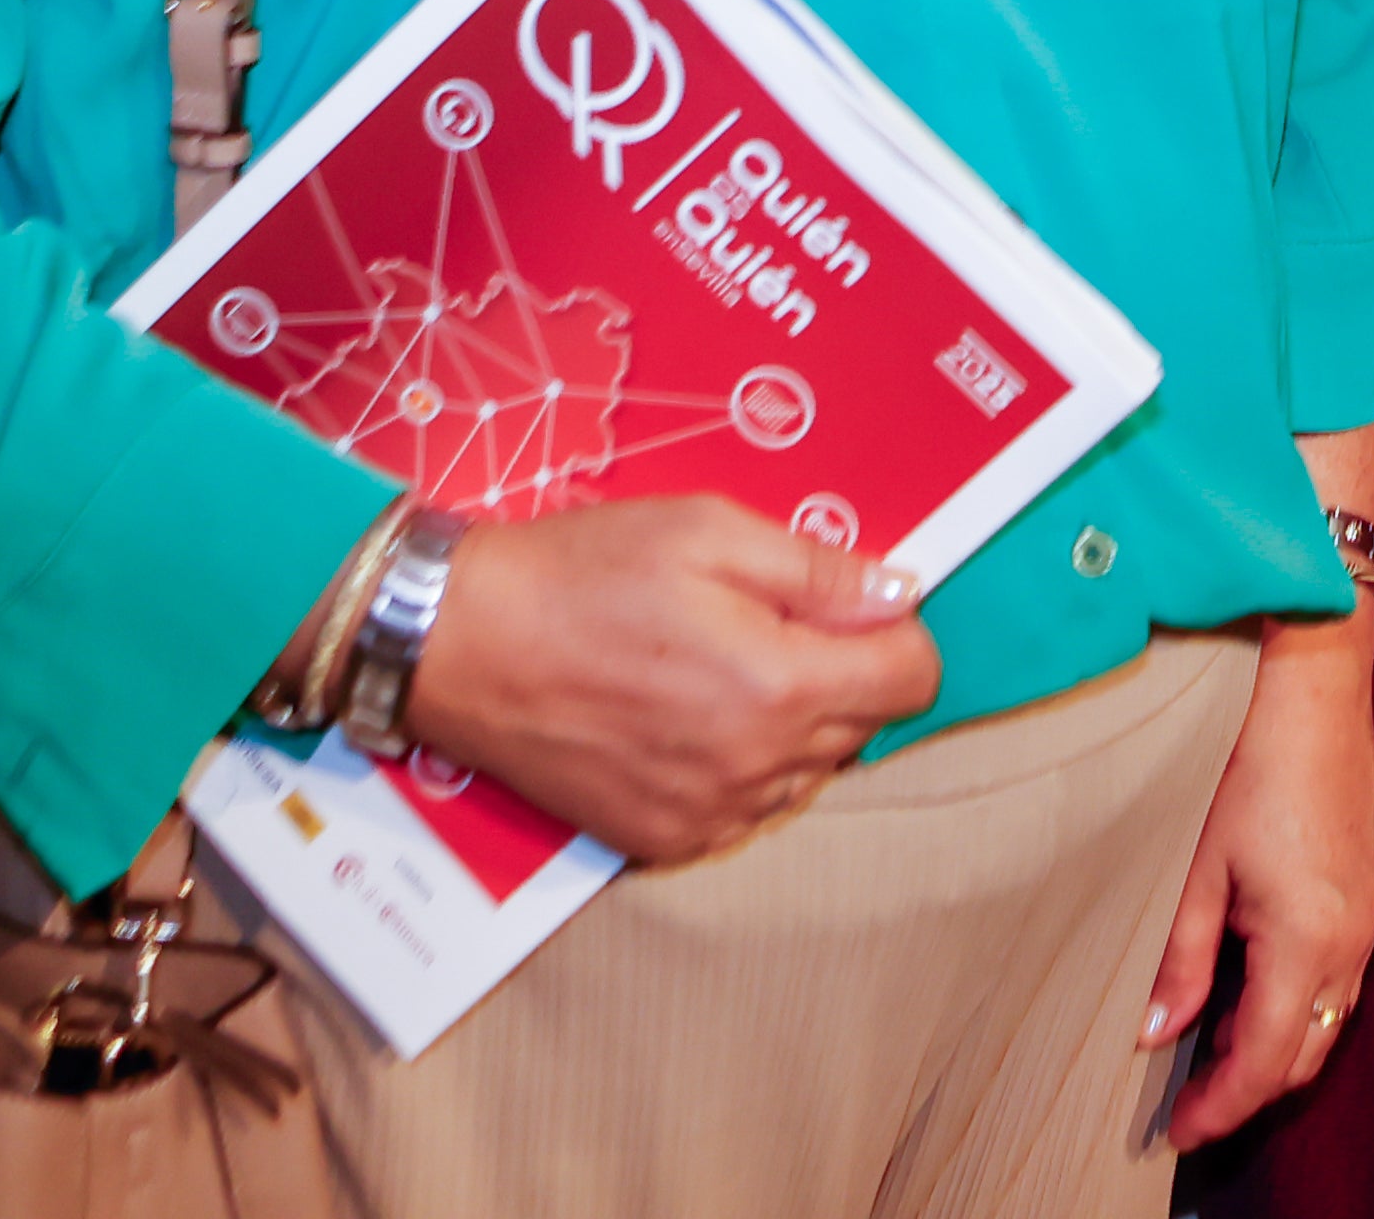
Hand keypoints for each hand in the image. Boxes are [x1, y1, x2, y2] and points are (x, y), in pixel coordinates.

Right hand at [394, 494, 935, 870]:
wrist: (462, 644)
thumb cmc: (583, 573)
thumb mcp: (709, 532)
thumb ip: (819, 570)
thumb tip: (902, 593)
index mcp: (777, 687)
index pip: (911, 680)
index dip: (896, 632)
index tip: (851, 605)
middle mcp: (754, 768)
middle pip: (864, 726)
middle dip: (841, 671)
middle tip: (768, 620)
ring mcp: (707, 815)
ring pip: (808, 772)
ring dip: (793, 723)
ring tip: (717, 665)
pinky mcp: (662, 841)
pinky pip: (746, 808)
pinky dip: (740, 765)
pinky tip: (686, 716)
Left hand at [1146, 619, 1373, 1146]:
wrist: (1317, 699)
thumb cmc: (1255, 772)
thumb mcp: (1202, 871)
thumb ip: (1182, 961)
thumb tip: (1155, 1033)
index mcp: (1307, 942)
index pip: (1267, 1060)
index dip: (1223, 1106)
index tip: (1181, 1130)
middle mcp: (1350, 943)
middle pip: (1306, 1055)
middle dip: (1250, 1089)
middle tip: (1191, 1103)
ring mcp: (1368, 921)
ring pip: (1328, 1023)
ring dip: (1277, 1050)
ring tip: (1214, 1052)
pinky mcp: (1370, 898)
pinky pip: (1340, 983)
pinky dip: (1299, 1007)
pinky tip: (1255, 992)